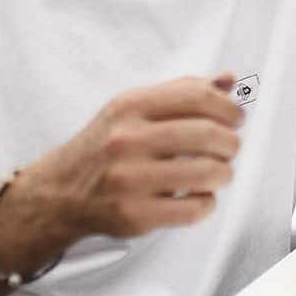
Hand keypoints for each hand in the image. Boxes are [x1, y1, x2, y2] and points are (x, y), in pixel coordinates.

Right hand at [17, 73, 243, 243]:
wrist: (60, 192)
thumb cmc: (105, 148)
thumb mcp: (134, 108)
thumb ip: (182, 92)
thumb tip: (228, 80)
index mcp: (130, 107)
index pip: (199, 96)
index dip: (229, 108)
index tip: (235, 118)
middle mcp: (127, 140)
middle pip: (209, 135)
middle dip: (230, 143)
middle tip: (228, 148)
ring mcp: (129, 179)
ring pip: (208, 172)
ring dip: (224, 174)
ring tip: (216, 173)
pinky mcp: (134, 215)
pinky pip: (195, 208)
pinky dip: (207, 203)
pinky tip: (198, 196)